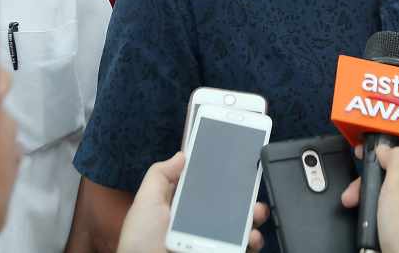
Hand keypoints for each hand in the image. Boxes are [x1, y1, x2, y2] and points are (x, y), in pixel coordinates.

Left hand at [117, 152, 268, 252]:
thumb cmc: (141, 242)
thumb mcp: (146, 202)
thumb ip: (160, 175)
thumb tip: (182, 154)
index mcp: (181, 206)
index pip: (206, 186)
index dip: (221, 174)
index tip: (237, 162)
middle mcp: (199, 221)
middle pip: (228, 202)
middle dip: (244, 192)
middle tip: (252, 186)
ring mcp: (211, 240)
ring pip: (240, 224)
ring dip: (253, 215)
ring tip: (257, 212)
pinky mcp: (222, 252)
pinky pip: (242, 246)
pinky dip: (252, 240)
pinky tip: (252, 236)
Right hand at [341, 145, 398, 252]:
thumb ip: (395, 160)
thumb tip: (386, 148)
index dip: (380, 152)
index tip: (361, 151)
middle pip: (384, 176)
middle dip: (365, 179)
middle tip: (353, 189)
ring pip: (377, 195)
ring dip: (361, 196)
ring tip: (350, 204)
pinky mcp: (391, 229)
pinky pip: (375, 213)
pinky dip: (364, 214)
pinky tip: (360, 218)